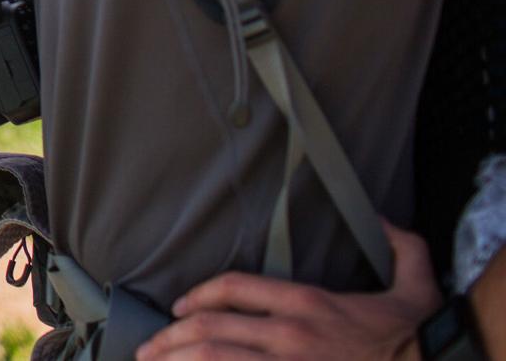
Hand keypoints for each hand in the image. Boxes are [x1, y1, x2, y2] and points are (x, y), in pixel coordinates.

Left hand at [137, 223, 438, 359]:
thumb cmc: (416, 336)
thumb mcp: (414, 285)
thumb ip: (400, 246)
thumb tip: (384, 217)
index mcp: (308, 304)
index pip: (234, 288)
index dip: (199, 295)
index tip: (178, 308)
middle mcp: (290, 336)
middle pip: (212, 330)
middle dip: (171, 336)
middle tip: (147, 346)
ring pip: (216, 360)